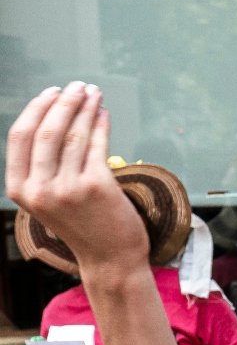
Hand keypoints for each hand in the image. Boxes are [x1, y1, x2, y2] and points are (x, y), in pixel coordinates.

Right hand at [6, 83, 149, 278]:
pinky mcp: (95, 187)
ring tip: (94, 94)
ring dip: (85, 108)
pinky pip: (96, 145)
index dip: (36, 109)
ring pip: (74, 134)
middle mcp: (39, 189)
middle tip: (78, 86)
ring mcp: (67, 188)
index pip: (19, 136)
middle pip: (47, 130)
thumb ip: (41, 168)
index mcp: (20, 189)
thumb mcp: (47, 199)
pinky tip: (104, 113)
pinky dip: (101, 124)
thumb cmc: (82, 225)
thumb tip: (53, 118)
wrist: (110, 258)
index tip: (51, 92)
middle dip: (64, 102)